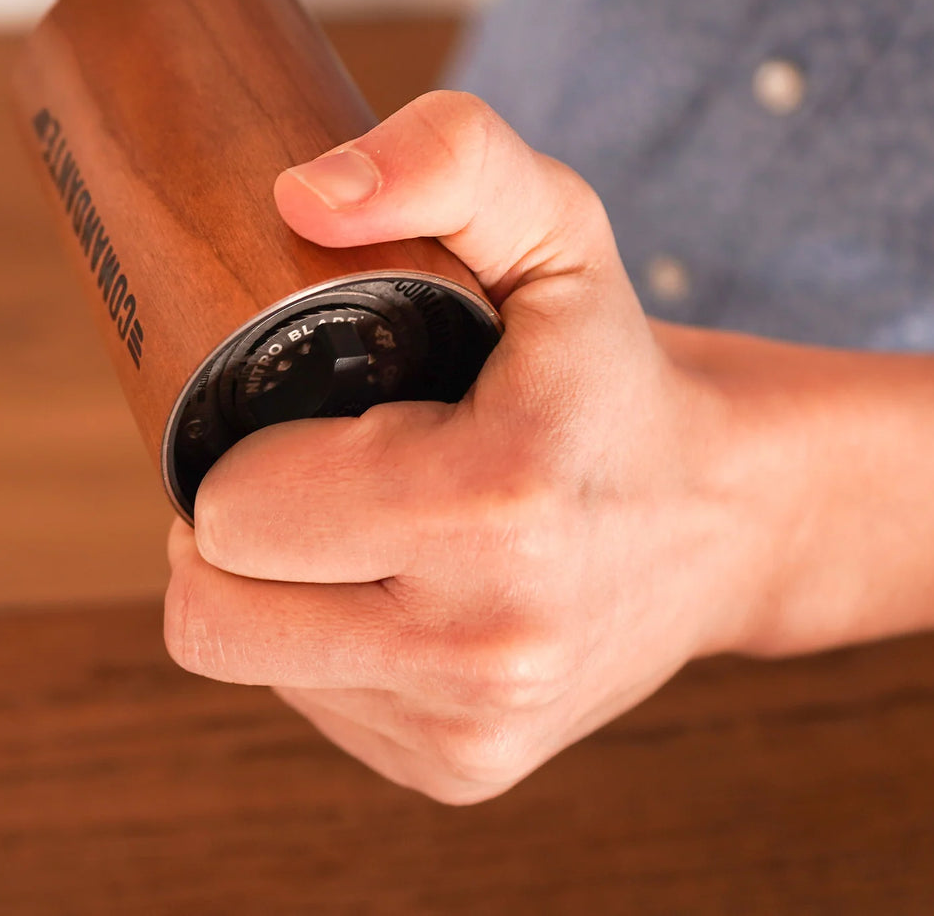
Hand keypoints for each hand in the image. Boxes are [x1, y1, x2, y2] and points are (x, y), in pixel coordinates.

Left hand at [163, 91, 790, 803]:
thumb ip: (449, 160)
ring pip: (246, 659)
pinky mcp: (463, 773)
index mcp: (496, 504)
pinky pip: (305, 704)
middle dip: (237, 523)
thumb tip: (301, 195)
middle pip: (213, 606)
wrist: (720, 516)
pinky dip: (321, 640)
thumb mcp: (558, 229)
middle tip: (310, 466)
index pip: (239, 508)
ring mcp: (473, 727)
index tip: (316, 413)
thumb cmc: (614, 367)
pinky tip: (394, 587)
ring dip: (272, 585)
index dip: (247, 447)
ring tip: (356, 522)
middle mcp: (487, 643)